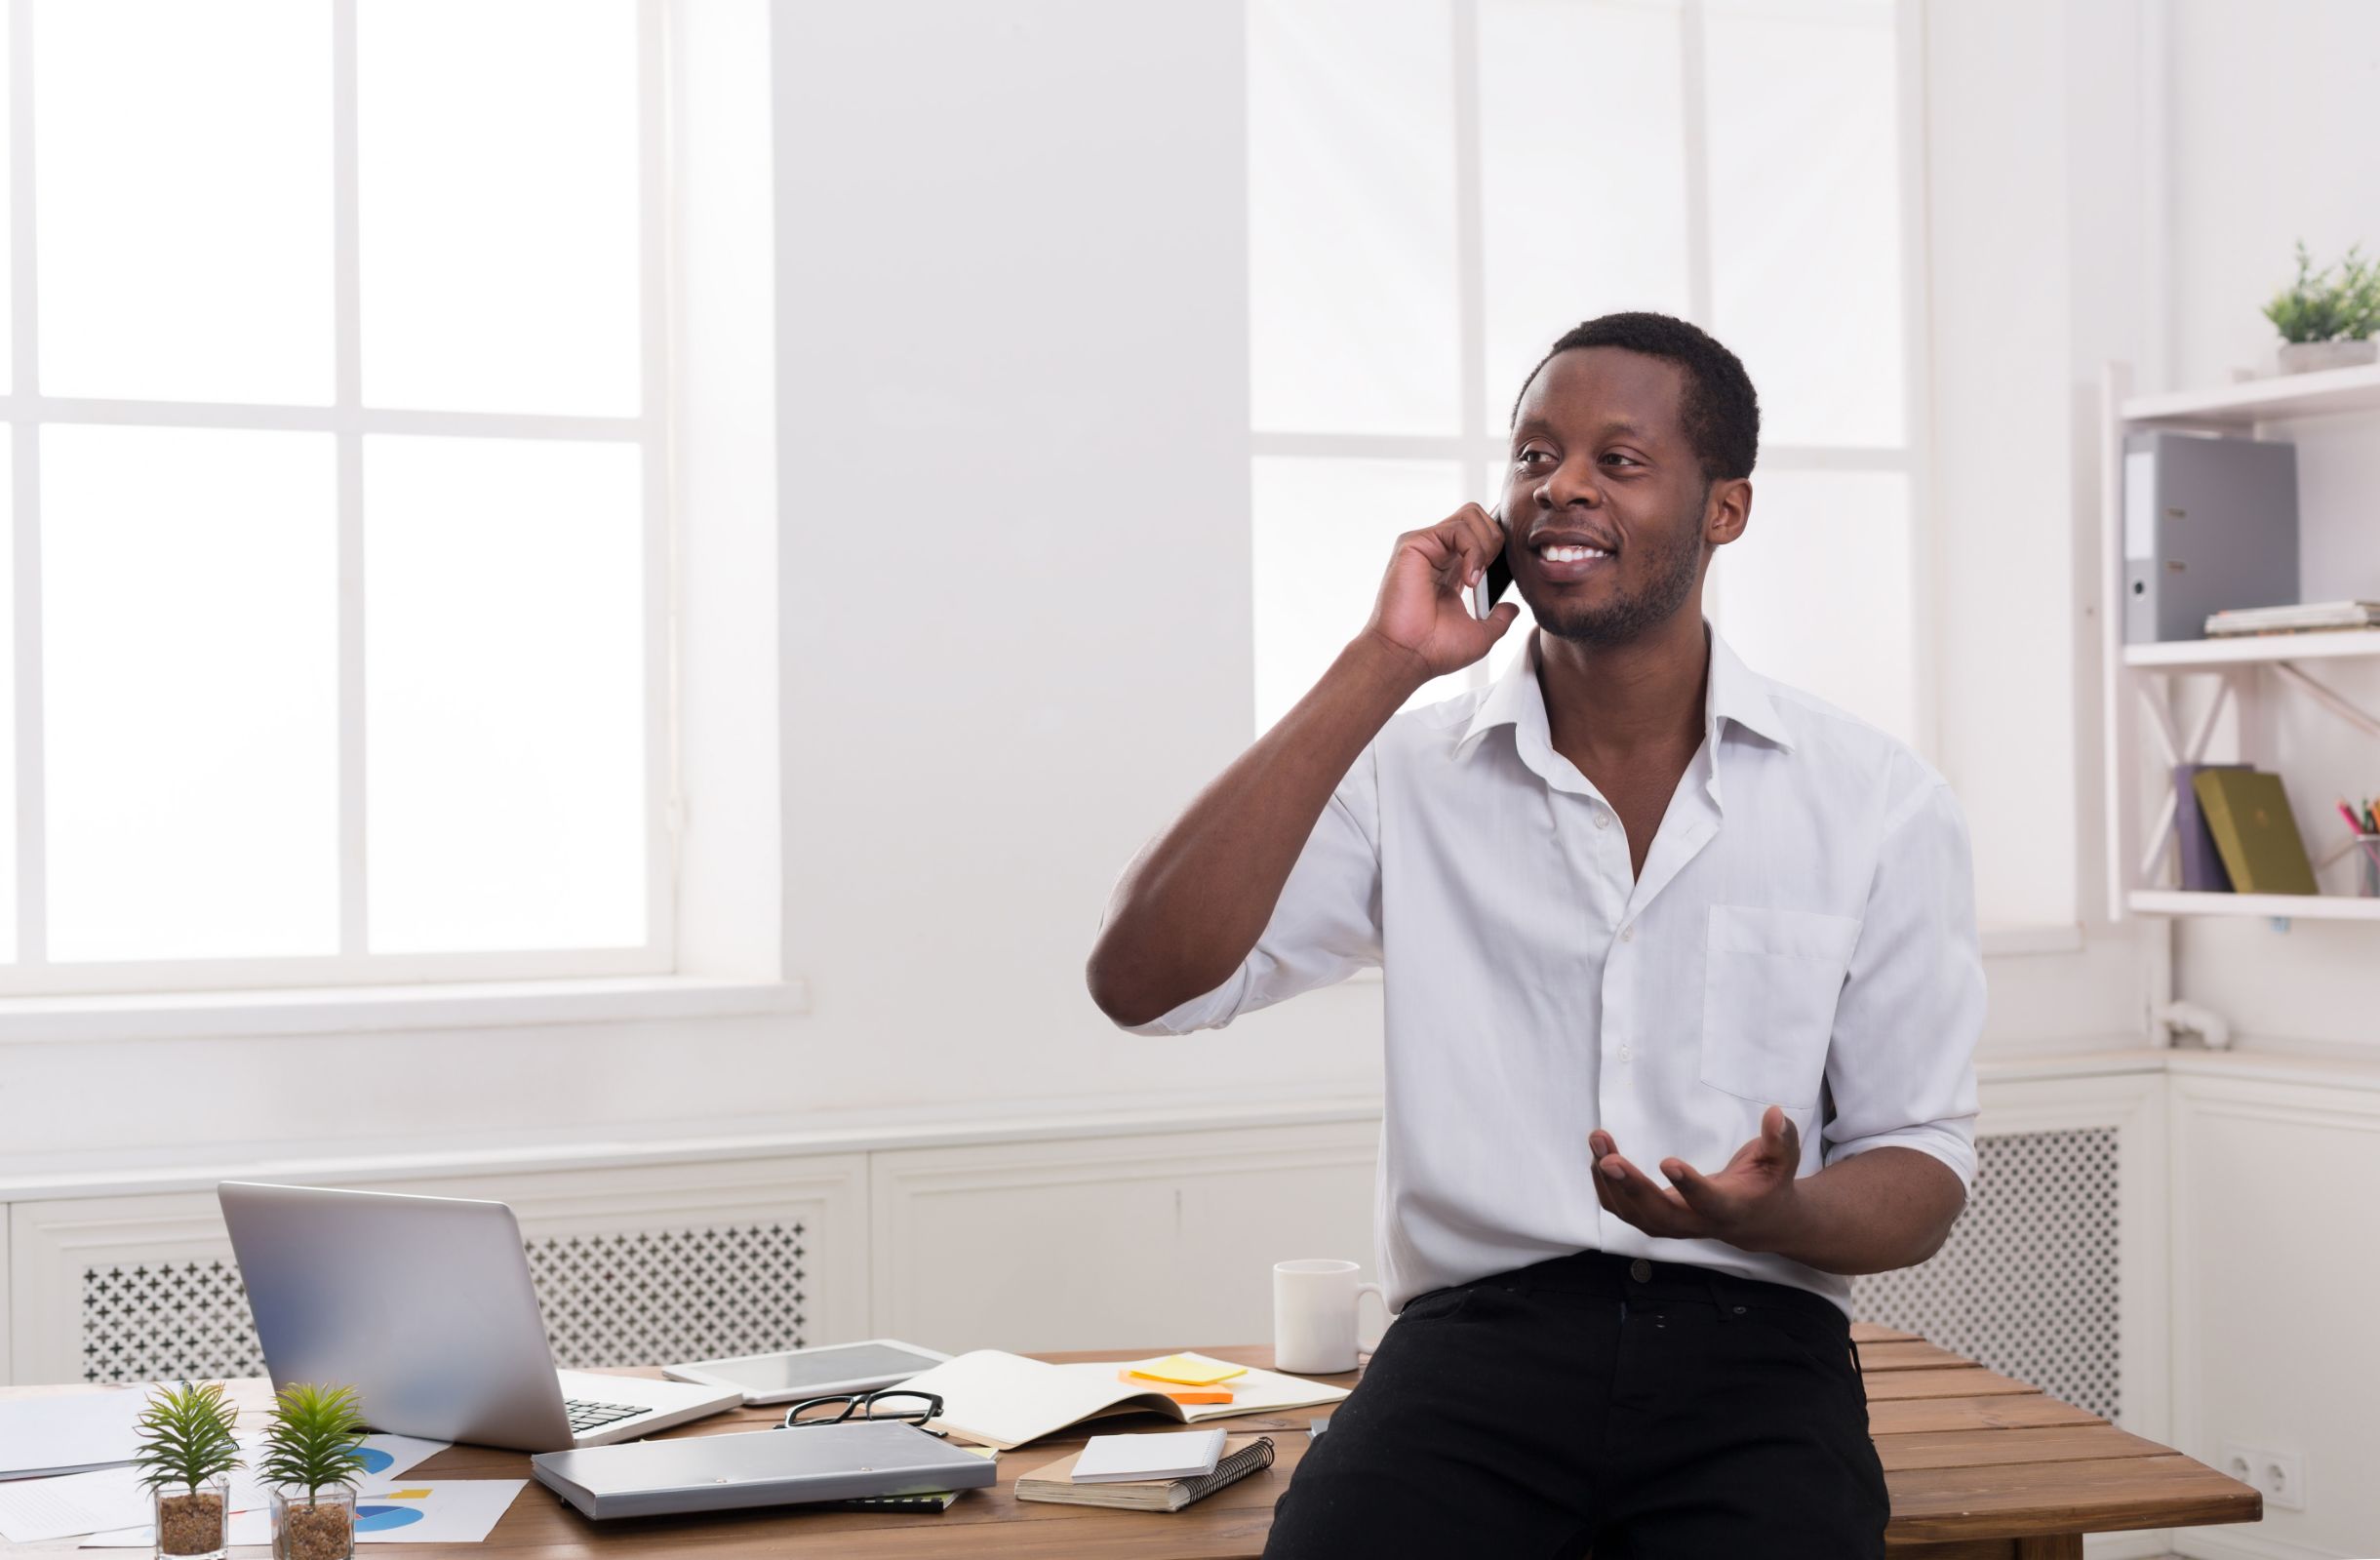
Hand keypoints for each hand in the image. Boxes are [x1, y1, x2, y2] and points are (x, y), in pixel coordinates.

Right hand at [1357, 503, 1520, 682]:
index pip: (1481, 533)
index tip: (1504, 573)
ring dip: (1485, 546)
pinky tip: (1470, 579)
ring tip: (1477, 580)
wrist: (1407, 657)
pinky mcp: (1414, 544)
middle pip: (1478, 516)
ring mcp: (1425, 546)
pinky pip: (1457, 529)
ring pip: (1471, 516)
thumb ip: (1499, 619)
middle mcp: (1437, 552)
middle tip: (1488, 576)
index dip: (1498, 545)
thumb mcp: (1480, 635)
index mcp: (1451, 568)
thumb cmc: (1434, 649)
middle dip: (1495, 541)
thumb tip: (1513, 608)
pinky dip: (1473, 551)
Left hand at [1589, 1106, 1804, 1253]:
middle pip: (1660, 1215)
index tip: (1667, 1161)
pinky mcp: (1656, 1220)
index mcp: (1731, 1209)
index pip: (1709, 1203)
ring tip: (1598, 1140)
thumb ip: (1781, 1140)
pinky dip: (1605, 1186)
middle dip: (1632, 1187)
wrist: (1758, 1221)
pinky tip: (1598, 1156)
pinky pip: (1624, 1211)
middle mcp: (1698, 1223)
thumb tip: (1775, 1113)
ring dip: (1610, 1181)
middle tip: (1608, 1157)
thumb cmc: (1769, 1185)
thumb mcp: (1782, 1161)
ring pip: (1635, 1214)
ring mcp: (1674, 1226)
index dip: (1689, 1186)